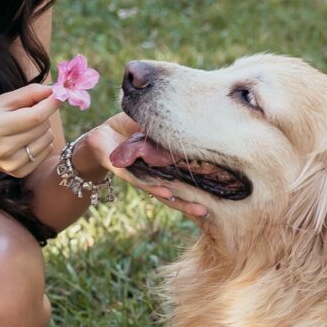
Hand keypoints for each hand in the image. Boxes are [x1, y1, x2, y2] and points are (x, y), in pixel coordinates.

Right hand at [0, 83, 60, 176]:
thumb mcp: (1, 101)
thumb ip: (28, 93)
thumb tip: (54, 90)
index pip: (36, 116)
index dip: (51, 104)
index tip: (59, 94)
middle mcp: (3, 149)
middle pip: (42, 127)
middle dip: (42, 115)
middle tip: (27, 113)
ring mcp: (11, 164)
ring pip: (48, 140)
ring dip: (42, 130)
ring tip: (24, 127)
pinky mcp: (17, 173)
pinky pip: (46, 153)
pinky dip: (42, 143)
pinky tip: (26, 140)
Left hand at [83, 112, 209, 224]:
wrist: (99, 137)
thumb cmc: (129, 129)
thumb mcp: (154, 122)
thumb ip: (170, 124)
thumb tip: (196, 117)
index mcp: (166, 162)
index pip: (189, 172)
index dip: (206, 177)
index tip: (227, 183)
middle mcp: (157, 173)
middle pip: (180, 188)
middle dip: (196, 199)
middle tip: (215, 206)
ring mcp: (143, 175)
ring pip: (164, 191)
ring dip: (181, 202)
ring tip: (198, 209)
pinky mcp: (125, 173)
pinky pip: (141, 181)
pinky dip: (154, 187)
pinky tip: (168, 193)